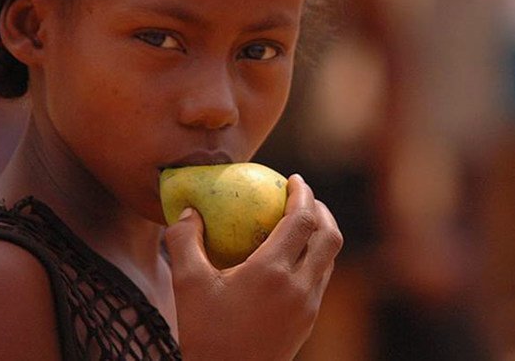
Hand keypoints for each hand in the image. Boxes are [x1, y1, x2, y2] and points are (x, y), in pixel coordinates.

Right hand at [164, 174, 342, 359]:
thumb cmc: (205, 334)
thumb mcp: (187, 285)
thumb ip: (185, 241)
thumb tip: (188, 210)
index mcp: (273, 272)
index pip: (303, 220)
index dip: (303, 194)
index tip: (294, 179)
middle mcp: (299, 287)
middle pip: (330, 236)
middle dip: (322, 210)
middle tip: (304, 198)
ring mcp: (309, 306)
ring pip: (329, 260)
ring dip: (321, 235)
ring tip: (301, 224)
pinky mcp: (309, 322)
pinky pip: (320, 280)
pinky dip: (314, 259)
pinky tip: (291, 259)